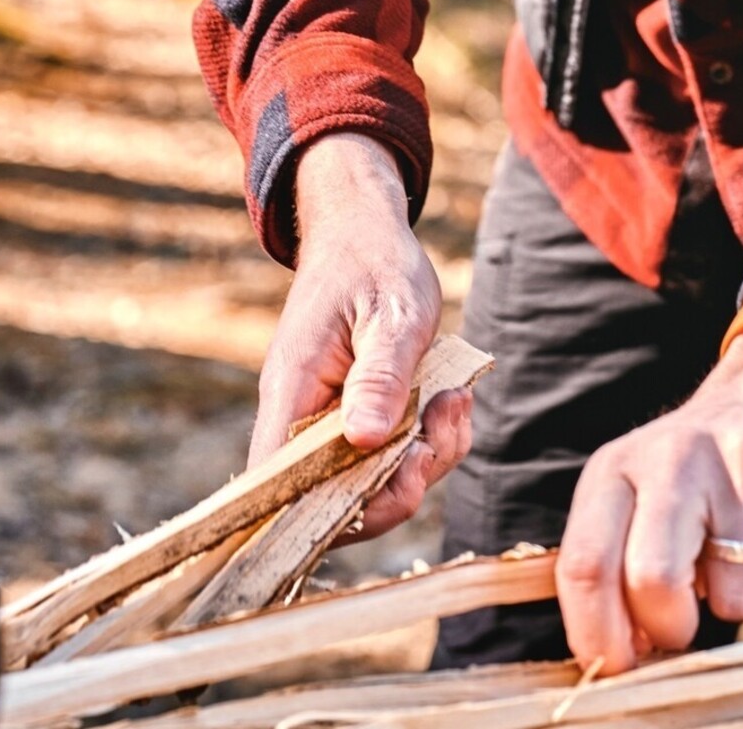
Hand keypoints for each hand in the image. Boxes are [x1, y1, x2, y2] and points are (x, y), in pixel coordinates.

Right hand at [248, 133, 473, 541]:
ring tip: (455, 401)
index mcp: (293, 392)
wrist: (363, 231)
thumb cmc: (374, 264)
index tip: (404, 477)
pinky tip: (451, 399)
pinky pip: (389, 457)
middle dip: (402, 483)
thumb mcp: (392, 313)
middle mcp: (299, 417)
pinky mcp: (354, 419)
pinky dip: (428, 441)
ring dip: (425, 457)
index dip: (338, 511)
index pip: (287, 488)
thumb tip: (365, 441)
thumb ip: (380, 376)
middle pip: (337, 500)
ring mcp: (326, 420)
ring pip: (371, 482)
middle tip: (444, 428)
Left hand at [556, 334, 742, 670]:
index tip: (621, 666)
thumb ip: (616, 565)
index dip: (599, 635)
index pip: (586, 565)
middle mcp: (679, 455)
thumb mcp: (640, 493)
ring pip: (740, 598)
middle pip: (655, 581)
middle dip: (674, 629)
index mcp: (620, 467)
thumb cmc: (705, 467)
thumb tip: (617, 657)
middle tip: (691, 620)